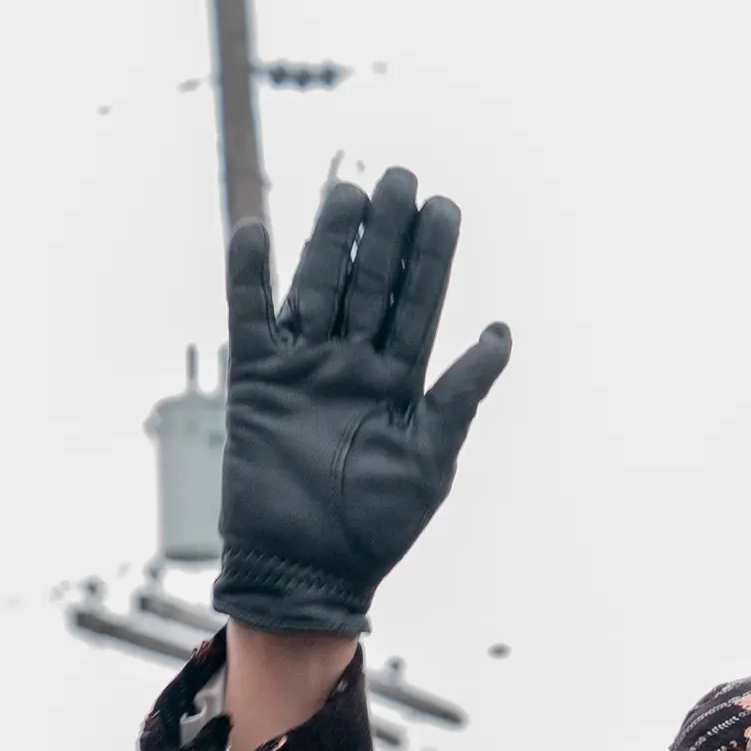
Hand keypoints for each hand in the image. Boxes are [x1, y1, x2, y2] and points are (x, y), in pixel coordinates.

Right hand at [212, 167, 511, 634]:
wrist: (309, 572)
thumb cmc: (377, 524)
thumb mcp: (433, 457)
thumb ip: (463, 393)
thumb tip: (501, 329)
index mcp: (400, 379)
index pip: (419, 302)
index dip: (432, 256)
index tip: (444, 206)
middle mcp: (353, 364)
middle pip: (371, 283)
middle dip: (385, 233)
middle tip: (399, 178)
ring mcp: (305, 368)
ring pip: (318, 288)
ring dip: (330, 241)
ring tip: (346, 193)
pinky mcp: (259, 382)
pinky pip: (251, 318)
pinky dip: (249, 276)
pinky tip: (254, 229)